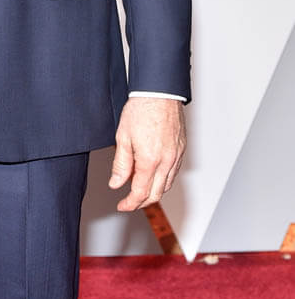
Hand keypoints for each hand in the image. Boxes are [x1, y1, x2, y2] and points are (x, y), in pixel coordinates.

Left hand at [108, 96, 185, 211]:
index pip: (140, 192)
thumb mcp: (123, 137)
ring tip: (138, 187)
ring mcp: (176, 156)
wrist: (160, 92)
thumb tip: (116, 184)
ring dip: (153, 191)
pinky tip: (153, 174)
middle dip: (141, 202)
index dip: (130, 203)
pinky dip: (163, 179)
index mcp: (150, 160)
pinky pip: (173, 172)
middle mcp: (166, 161)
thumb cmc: (141, 109)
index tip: (122, 205)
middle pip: (156, 194)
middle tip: (129, 201)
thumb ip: (120, 164)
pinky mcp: (182, 150)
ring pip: (166, 185)